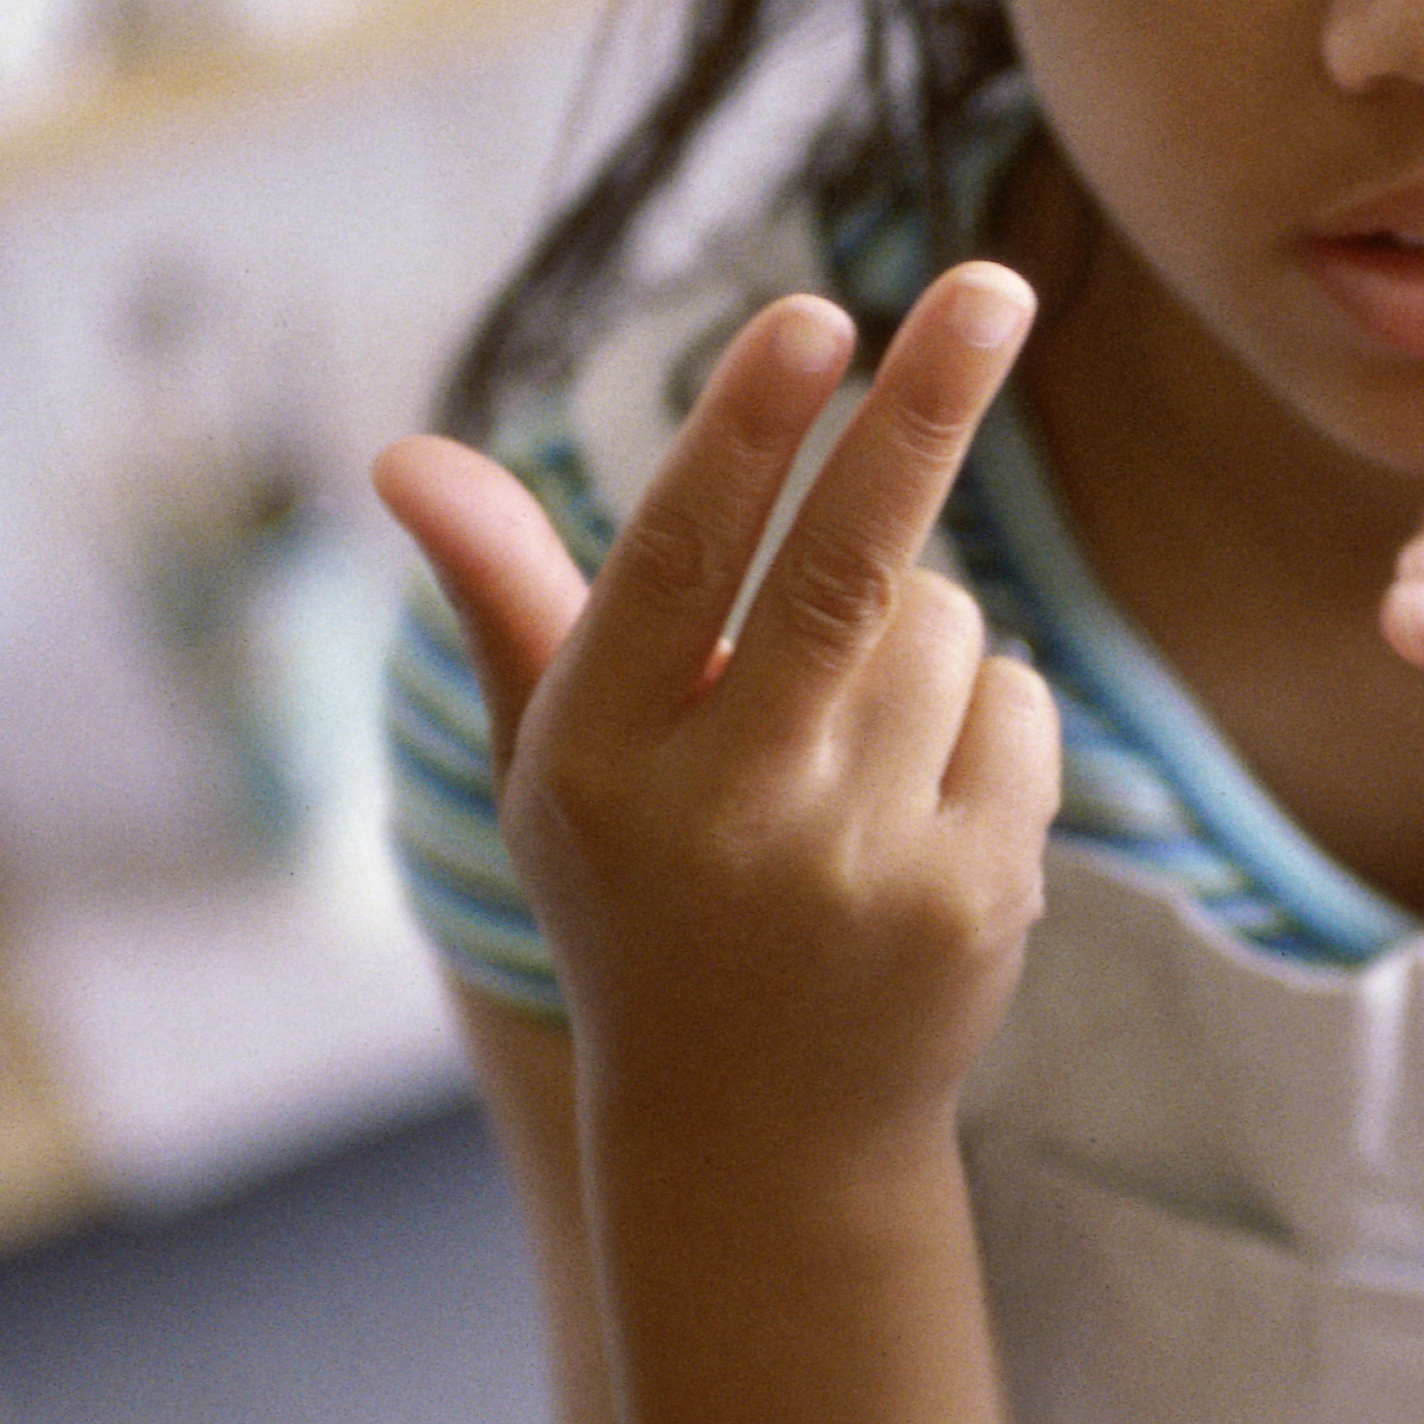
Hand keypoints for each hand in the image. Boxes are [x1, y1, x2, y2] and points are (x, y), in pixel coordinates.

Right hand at [375, 265, 1060, 1150]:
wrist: (761, 1134)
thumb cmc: (644, 901)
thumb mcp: (554, 764)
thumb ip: (507, 599)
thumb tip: (404, 453)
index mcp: (602, 761)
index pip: (682, 560)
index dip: (750, 428)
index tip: (819, 314)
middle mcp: (729, 814)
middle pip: (849, 567)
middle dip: (927, 410)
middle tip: (999, 288)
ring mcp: (862, 864)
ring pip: (943, 623)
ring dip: (915, 629)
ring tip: (848, 735)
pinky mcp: (974, 899)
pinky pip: (1019, 703)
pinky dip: (984, 715)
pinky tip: (919, 804)